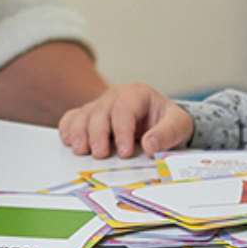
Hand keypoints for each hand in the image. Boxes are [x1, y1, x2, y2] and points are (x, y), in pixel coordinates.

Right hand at [58, 81, 193, 158]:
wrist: (160, 121)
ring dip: (80, 132)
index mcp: (137, 94)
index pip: (125, 109)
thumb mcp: (178, 125)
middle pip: (101, 111)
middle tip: (99, 154)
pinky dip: (68, 127)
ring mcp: (100, 105)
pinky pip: (73, 117)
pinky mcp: (90, 116)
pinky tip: (68, 140)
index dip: (123, 130)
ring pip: (84, 114)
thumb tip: (149, 145)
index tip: (125, 152)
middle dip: (98, 133)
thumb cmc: (168, 122)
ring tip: (81, 150)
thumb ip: (167, 134)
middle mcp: (115, 96)